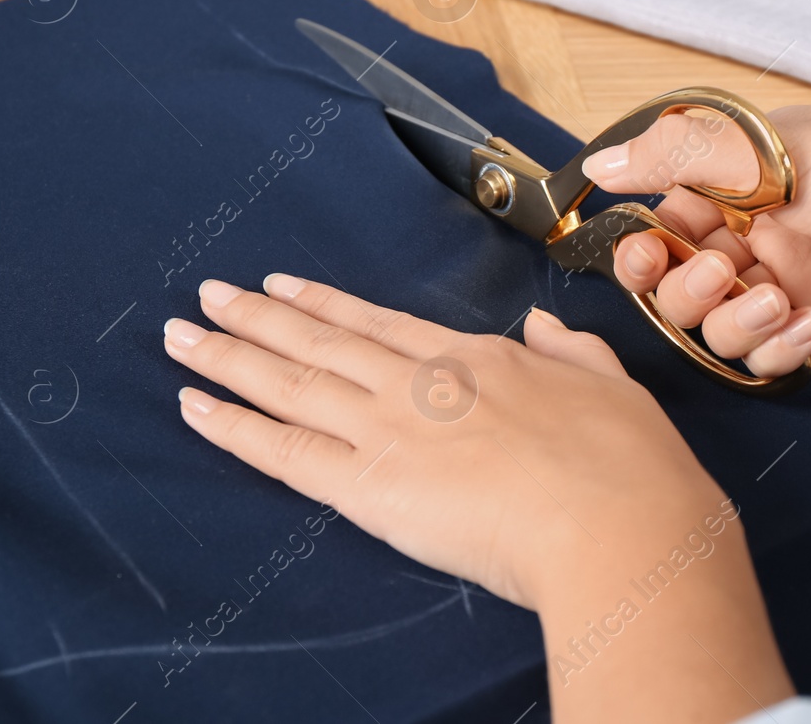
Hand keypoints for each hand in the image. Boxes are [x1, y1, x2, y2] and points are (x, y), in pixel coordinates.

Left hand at [163, 276, 793, 721]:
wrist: (619, 523)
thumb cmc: (628, 464)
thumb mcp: (611, 382)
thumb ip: (569, 351)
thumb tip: (541, 327)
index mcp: (479, 359)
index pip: (383, 324)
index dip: (328, 305)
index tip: (285, 287)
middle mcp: (423, 383)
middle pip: (323, 342)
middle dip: (260, 317)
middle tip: (209, 294)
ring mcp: (392, 430)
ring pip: (292, 384)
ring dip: (230, 357)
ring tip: (181, 335)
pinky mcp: (372, 488)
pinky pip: (286, 452)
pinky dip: (235, 427)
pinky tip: (194, 408)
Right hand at [581, 105, 810, 373]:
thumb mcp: (772, 151)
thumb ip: (677, 158)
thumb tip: (598, 164)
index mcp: (741, 172)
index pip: (660, 214)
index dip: (643, 243)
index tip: (646, 254)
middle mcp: (756, 226)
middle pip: (674, 278)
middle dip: (684, 289)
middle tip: (721, 276)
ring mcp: (786, 279)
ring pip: (713, 324)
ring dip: (733, 322)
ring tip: (777, 303)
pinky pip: (764, 354)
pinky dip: (776, 348)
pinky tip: (809, 326)